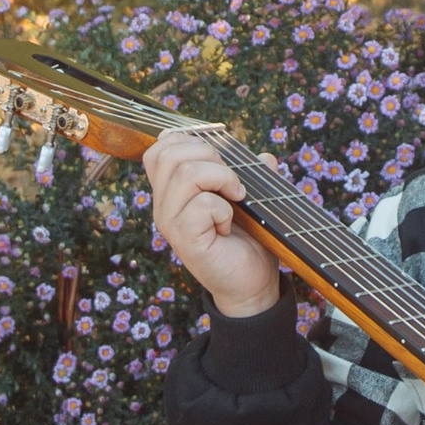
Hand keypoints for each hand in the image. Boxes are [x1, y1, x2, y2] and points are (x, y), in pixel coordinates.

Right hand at [144, 128, 282, 319]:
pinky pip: (203, 205)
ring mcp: (171, 224)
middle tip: (231, 180)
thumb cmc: (247, 239)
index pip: (160, 149)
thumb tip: (265, 157)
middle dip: (209, 154)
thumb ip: (252, 172)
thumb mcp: (249, 198)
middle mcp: (164, 205)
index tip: (219, 159)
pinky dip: (225, 208)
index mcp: (172, 191)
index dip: (190, 141)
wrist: (252, 282)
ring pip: (186, 174)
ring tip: (236, 198)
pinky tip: (228, 225)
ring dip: (222, 178)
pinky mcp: (186, 241)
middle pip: (169, 153)